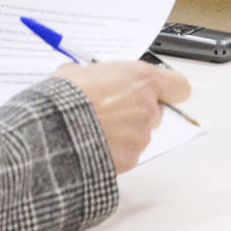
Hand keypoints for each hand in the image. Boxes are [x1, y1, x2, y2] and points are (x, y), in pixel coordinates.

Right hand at [53, 61, 189, 173]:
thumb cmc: (64, 99)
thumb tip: (90, 75)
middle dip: (138, 110)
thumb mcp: (76, 71)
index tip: (157, 90)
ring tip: (95, 127)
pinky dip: (115, 149)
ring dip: (125, 130)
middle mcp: (147, 107)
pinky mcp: (131, 159)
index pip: (178, 85)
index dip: (168, 89)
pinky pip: (129, 151)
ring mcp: (141, 135)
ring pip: (141, 132)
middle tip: (113, 108)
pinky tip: (93, 143)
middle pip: (157, 110)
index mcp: (140, 79)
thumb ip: (96, 73)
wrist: (52, 134)